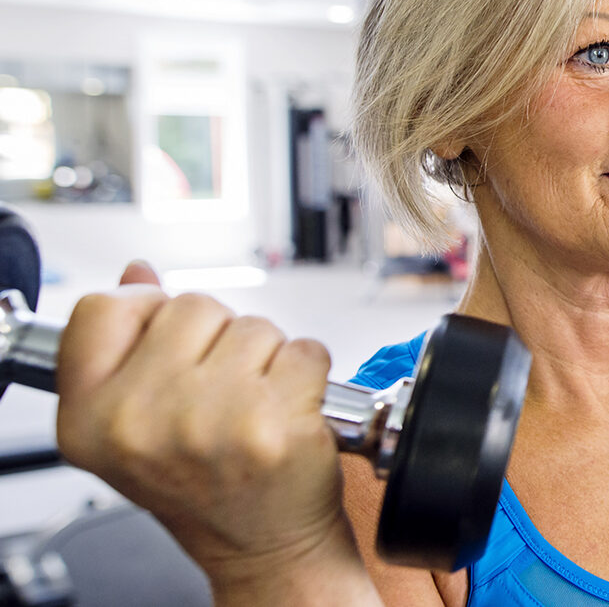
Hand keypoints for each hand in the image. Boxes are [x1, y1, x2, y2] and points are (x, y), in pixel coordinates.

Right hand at [54, 262, 347, 581]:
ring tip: (254, 406)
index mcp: (90, 417)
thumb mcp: (137, 423)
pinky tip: (288, 412)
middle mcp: (140, 421)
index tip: (168, 339)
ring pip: (255, 325)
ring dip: (267, 357)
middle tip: (221, 392)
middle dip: (218, 337)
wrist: (262, 544)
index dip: (146, 310)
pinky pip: (305, 350)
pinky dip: (309, 373)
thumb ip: (127, 345)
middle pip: (191, 306)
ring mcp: (209, 421)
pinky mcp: (273, 425)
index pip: (103, 309)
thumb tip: (138, 274)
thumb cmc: (205, 484)